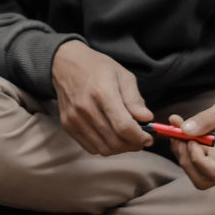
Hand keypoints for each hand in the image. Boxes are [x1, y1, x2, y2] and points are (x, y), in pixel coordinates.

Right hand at [51, 40, 152, 155]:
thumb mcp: (123, 75)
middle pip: (114, 141)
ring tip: (127, 138)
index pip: (124, 126)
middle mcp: (86, 108)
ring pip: (103, 149)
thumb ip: (134, 99)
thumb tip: (147, 119)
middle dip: (132, 145)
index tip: (148, 138)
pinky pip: (91, 148)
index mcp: (102, 92)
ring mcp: (74, 119)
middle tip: (140, 139)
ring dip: (120, 148)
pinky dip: (105, 147)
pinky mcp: (68, 126)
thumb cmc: (97, 68)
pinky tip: (111, 136)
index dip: (139, 137)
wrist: (65, 65)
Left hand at [169, 82, 214, 189]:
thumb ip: (206, 119)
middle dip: (186, 159)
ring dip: (184, 154)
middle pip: (202, 179)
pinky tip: (183, 130)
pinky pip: (200, 161)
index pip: (213, 171)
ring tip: (177, 129)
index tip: (190, 137)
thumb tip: (184, 130)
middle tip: (178, 135)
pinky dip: (188, 148)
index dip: (196, 158)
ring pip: (198, 172)